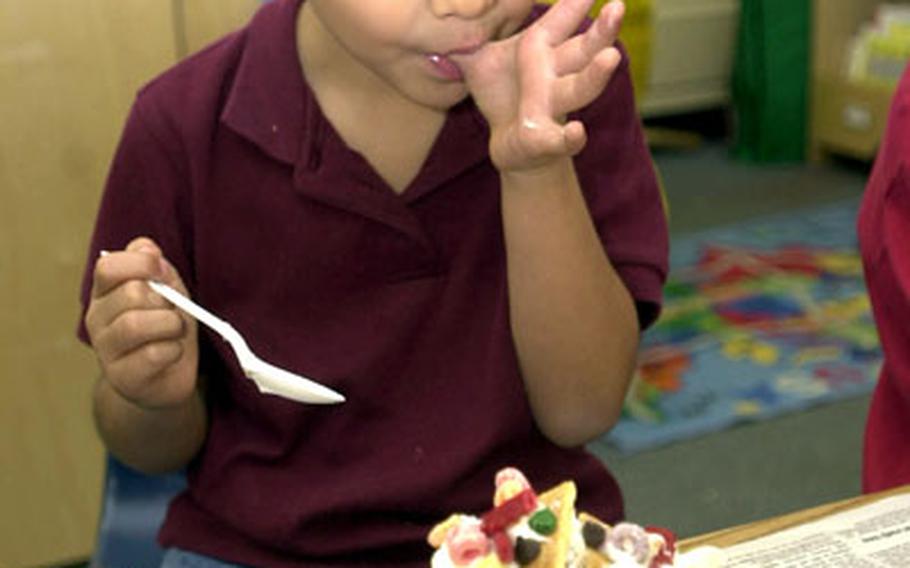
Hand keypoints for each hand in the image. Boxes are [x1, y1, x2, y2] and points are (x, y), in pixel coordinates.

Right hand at [85, 237, 198, 408]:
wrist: (166, 380)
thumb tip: (148, 248)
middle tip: (173, 313)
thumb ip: (159, 269)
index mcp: (106, 293)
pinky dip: (173, 350)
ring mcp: (106, 350)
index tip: (161, 270)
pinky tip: (173, 353)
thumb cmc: (167, 331)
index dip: (140, 262)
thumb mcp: (170, 294)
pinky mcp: (122, 378)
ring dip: (170, 325)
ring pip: (135, 324)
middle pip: (130, 294)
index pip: (108, 266)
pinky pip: (151, 354)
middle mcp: (98, 319)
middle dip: (165, 301)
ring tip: (176, 332)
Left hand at [455, 0, 623, 172]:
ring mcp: (552, 108)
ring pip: (579, 89)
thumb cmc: (500, 95)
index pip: (559, 21)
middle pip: (583, 51)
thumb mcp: (479, 59)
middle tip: (618, 7)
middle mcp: (553, 76)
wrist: (510, 146)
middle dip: (601, 31)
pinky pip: (561, 140)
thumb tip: (448, 4)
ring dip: (595, 75)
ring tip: (611, 57)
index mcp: (539, 51)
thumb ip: (467, 34)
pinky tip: (577, 131)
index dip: (573, 3)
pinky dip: (570, 138)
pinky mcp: (544, 140)